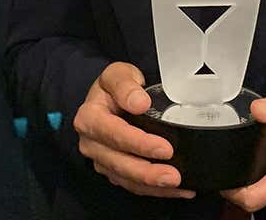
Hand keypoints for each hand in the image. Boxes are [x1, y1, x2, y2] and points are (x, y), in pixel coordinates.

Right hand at [72, 62, 194, 199]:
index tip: (165, 149)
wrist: (111, 95)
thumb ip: (126, 85)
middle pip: (119, 163)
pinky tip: (175, 190)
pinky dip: (152, 190)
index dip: (140, 144)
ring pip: (125, 178)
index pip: (115, 134)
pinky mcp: (112, 170)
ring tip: (176, 185)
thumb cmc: (116, 85)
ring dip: (151, 186)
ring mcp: (100, 159)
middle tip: (173, 176)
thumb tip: (139, 103)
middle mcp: (91, 143)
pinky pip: (131, 184)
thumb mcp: (118, 74)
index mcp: (89, 118)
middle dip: (147, 172)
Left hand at [221, 96, 265, 214]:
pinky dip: (264, 187)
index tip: (226, 173)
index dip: (232, 190)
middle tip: (240, 160)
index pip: (251, 199)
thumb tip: (256, 109)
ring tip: (256, 162)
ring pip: (261, 202)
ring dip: (253, 186)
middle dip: (241, 186)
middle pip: (253, 202)